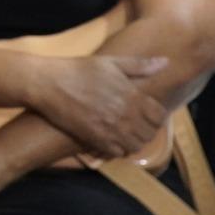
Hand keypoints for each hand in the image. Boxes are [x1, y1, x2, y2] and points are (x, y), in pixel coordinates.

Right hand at [29, 53, 169, 157]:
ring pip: (135, 146)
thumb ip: (140, 66)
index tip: (147, 114)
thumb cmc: (78, 70)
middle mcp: (125, 115)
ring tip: (125, 134)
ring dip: (134, 141)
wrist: (48, 84)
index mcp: (131, 95)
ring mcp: (110, 129)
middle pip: (149, 133)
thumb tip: (166, 62)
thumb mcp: (110, 62)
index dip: (156, 116)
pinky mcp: (95, 139)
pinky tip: (112, 140)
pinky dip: (118, 149)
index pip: (159, 115)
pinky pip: (117, 153)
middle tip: (136, 125)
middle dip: (146, 130)